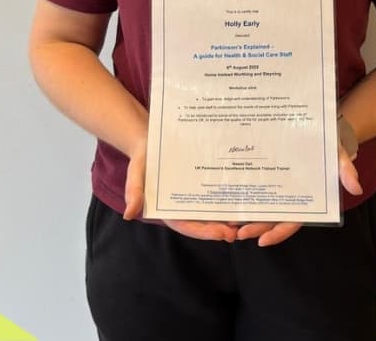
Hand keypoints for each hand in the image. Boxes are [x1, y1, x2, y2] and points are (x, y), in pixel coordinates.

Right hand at [122, 144, 236, 241]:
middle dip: (220, 228)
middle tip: (238, 232)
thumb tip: (129, 215)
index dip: (204, 232)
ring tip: (246, 218)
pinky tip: (241, 197)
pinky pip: (214, 193)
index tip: (221, 234)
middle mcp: (183, 205)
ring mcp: (193, 195)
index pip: (187, 226)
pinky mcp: (201, 183)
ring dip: (227, 216)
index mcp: (167, 209)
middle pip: (203, 222)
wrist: (151, 141)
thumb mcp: (136, 173)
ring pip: (212, 210)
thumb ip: (134, 192)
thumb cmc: (142, 159)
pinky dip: (227, 198)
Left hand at [235, 144, 361, 246]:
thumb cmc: (329, 144)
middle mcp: (291, 196)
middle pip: (272, 218)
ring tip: (227, 220)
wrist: (319, 127)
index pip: (292, 222)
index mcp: (307, 198)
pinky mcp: (269, 175)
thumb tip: (355, 187)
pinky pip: (256, 189)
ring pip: (261, 207)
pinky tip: (229, 199)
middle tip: (236, 231)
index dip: (278, 233)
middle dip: (255, 227)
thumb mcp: (338, 154)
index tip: (262, 240)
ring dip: (245, 215)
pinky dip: (244, 196)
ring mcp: (279, 187)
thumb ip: (345, 170)